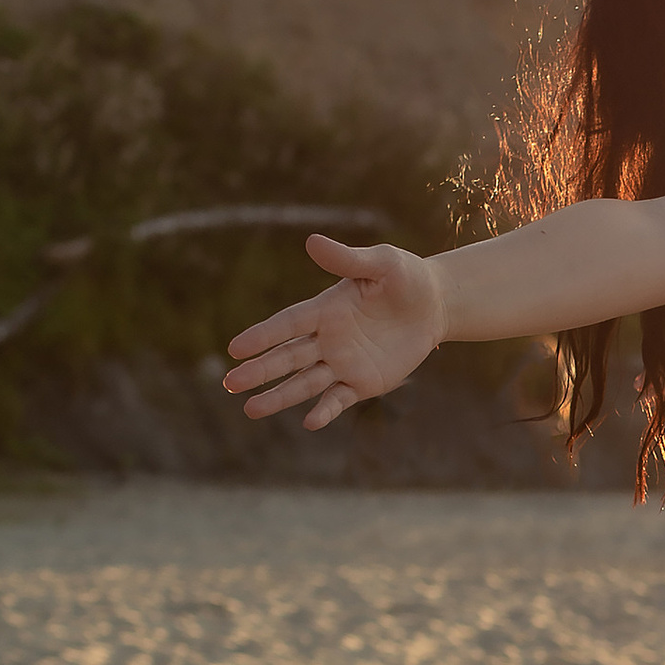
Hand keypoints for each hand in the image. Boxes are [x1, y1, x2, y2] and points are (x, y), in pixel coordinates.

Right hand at [222, 235, 442, 429]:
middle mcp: (328, 339)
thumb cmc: (405, 277)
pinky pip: (339, 399)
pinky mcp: (363, 382)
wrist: (435, 304)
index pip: (287, 324)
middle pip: (287, 357)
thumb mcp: (381, 262)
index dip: (262, 336)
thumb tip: (311, 241)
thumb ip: (347, 259)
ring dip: (279, 396)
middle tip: (229, 384)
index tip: (235, 348)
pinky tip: (309, 422)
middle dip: (259, 371)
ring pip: (304, 383)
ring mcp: (343, 363)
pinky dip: (325, 411)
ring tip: (250, 410)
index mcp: (326, 309)